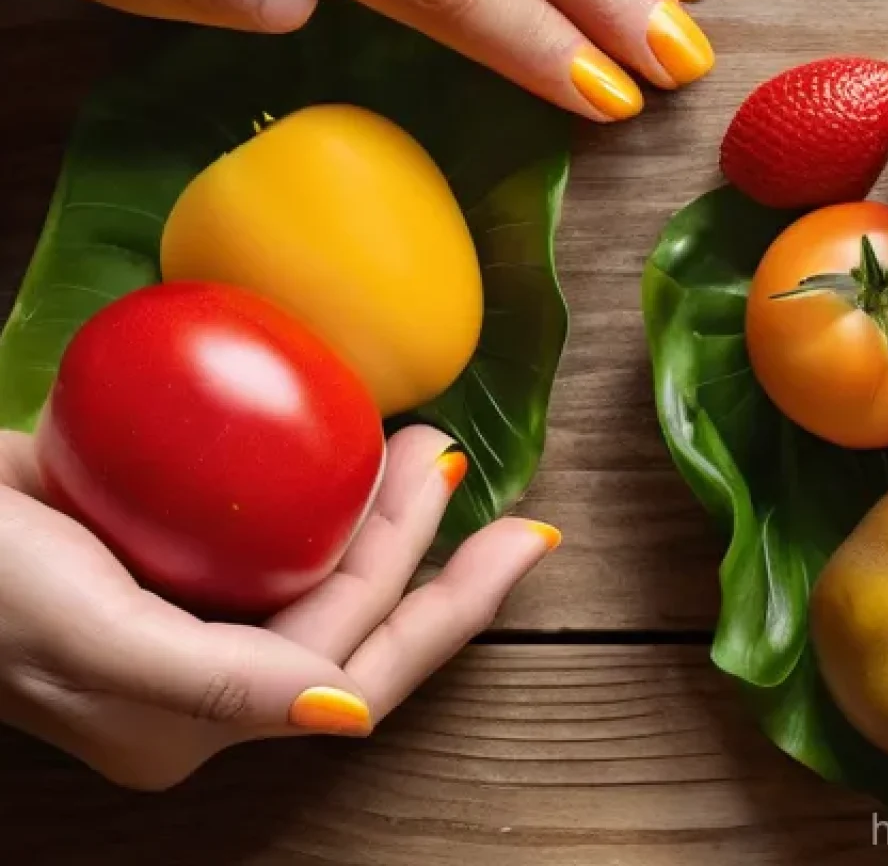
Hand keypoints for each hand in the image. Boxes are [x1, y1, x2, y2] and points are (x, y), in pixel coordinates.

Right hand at [0, 424, 557, 789]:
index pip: (359, 662)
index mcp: (204, 719)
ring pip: (325, 561)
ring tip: (423, 441)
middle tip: (448, 454)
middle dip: (418, 540)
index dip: (447, 605)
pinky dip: (329, 485)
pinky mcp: (185, 548)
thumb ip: (217, 687)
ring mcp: (204, 605)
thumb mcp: (91, 642)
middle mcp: (217, 672)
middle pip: (354, 609)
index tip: (523, 537)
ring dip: (384, 505)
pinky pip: (284, 521)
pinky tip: (355, 443)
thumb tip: (345, 716)